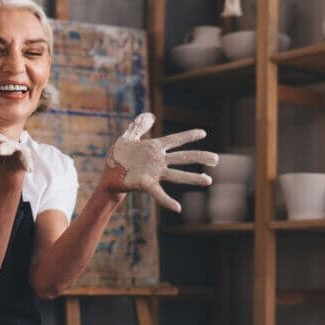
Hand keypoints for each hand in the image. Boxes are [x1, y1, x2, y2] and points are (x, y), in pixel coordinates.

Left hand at [103, 113, 218, 212]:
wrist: (107, 176)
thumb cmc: (118, 158)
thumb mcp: (127, 138)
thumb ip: (139, 127)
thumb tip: (151, 115)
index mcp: (154, 148)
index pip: (175, 140)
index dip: (189, 136)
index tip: (203, 133)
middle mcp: (158, 161)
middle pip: (183, 158)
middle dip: (200, 157)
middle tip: (216, 158)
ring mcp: (154, 173)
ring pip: (177, 175)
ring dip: (193, 178)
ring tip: (208, 180)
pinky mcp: (146, 184)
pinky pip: (159, 193)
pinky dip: (168, 201)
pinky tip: (178, 208)